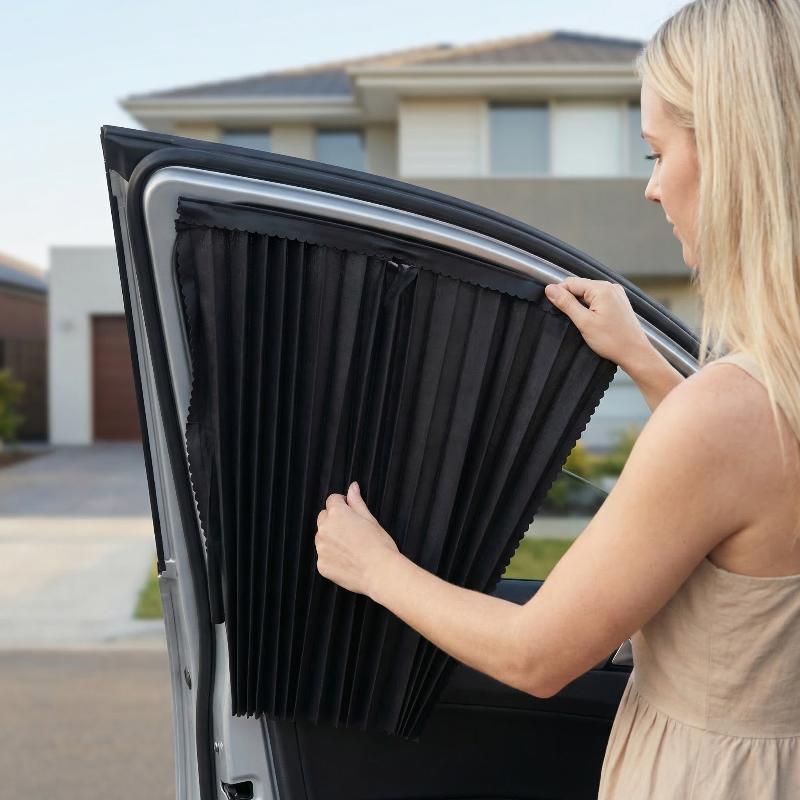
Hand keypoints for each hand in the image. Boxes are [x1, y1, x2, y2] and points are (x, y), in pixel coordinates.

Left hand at [315, 481, 399, 595]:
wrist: (380, 572)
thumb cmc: (379, 545)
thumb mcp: (370, 519)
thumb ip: (356, 502)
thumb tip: (352, 486)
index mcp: (337, 514)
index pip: (332, 500)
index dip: (343, 504)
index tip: (351, 512)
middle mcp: (324, 529)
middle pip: (324, 518)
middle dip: (334, 521)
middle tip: (352, 531)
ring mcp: (321, 548)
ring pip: (322, 538)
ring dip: (332, 539)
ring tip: (351, 548)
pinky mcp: (321, 565)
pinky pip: (324, 556)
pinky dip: (332, 557)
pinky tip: (348, 561)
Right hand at [544, 277, 651, 370]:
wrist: (635, 353)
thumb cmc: (613, 341)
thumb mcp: (584, 322)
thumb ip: (566, 303)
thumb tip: (550, 289)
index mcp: (602, 289)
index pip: (571, 282)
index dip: (559, 294)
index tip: (554, 307)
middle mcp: (611, 287)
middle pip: (580, 286)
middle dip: (571, 300)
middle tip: (569, 318)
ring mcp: (616, 294)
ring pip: (589, 293)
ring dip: (581, 304)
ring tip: (583, 322)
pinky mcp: (618, 302)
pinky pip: (599, 299)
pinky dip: (591, 307)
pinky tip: (592, 320)